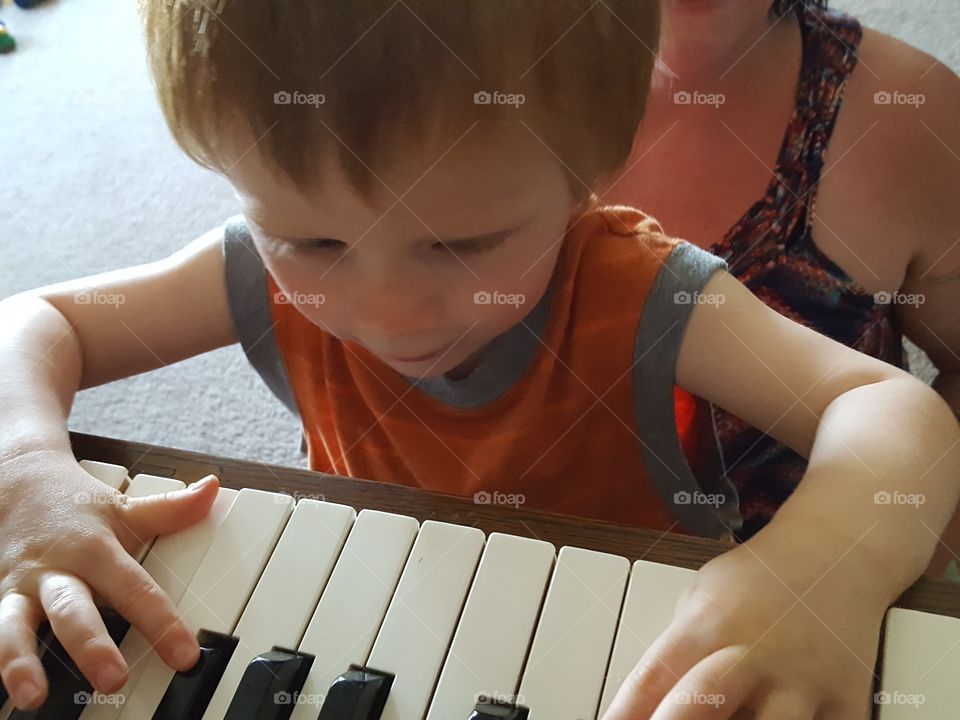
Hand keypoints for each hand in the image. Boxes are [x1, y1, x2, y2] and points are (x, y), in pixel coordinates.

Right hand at [0, 448, 218, 710]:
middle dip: (91, 646)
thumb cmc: (75, 506)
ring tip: (32, 696)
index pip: (135, 590)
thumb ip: (170, 509)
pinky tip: (1, 693)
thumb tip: (212, 490)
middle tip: (112, 678)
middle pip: (73, 610)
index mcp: (94, 550)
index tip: (184, 656)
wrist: (15, 482)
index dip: (161, 624)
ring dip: (21, 661)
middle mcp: (56, 572)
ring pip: (14, 625)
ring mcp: (19, 589)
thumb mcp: (124, 506)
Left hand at [602, 539, 886, 718]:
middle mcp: (754, 654)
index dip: (625, 714)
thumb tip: (648, 704)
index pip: (651, 680)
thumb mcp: (702, 596)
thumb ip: (679, 650)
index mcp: (709, 625)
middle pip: (698, 707)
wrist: (837, 553)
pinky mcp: (846, 704)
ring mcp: (803, 683)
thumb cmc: (761, 578)